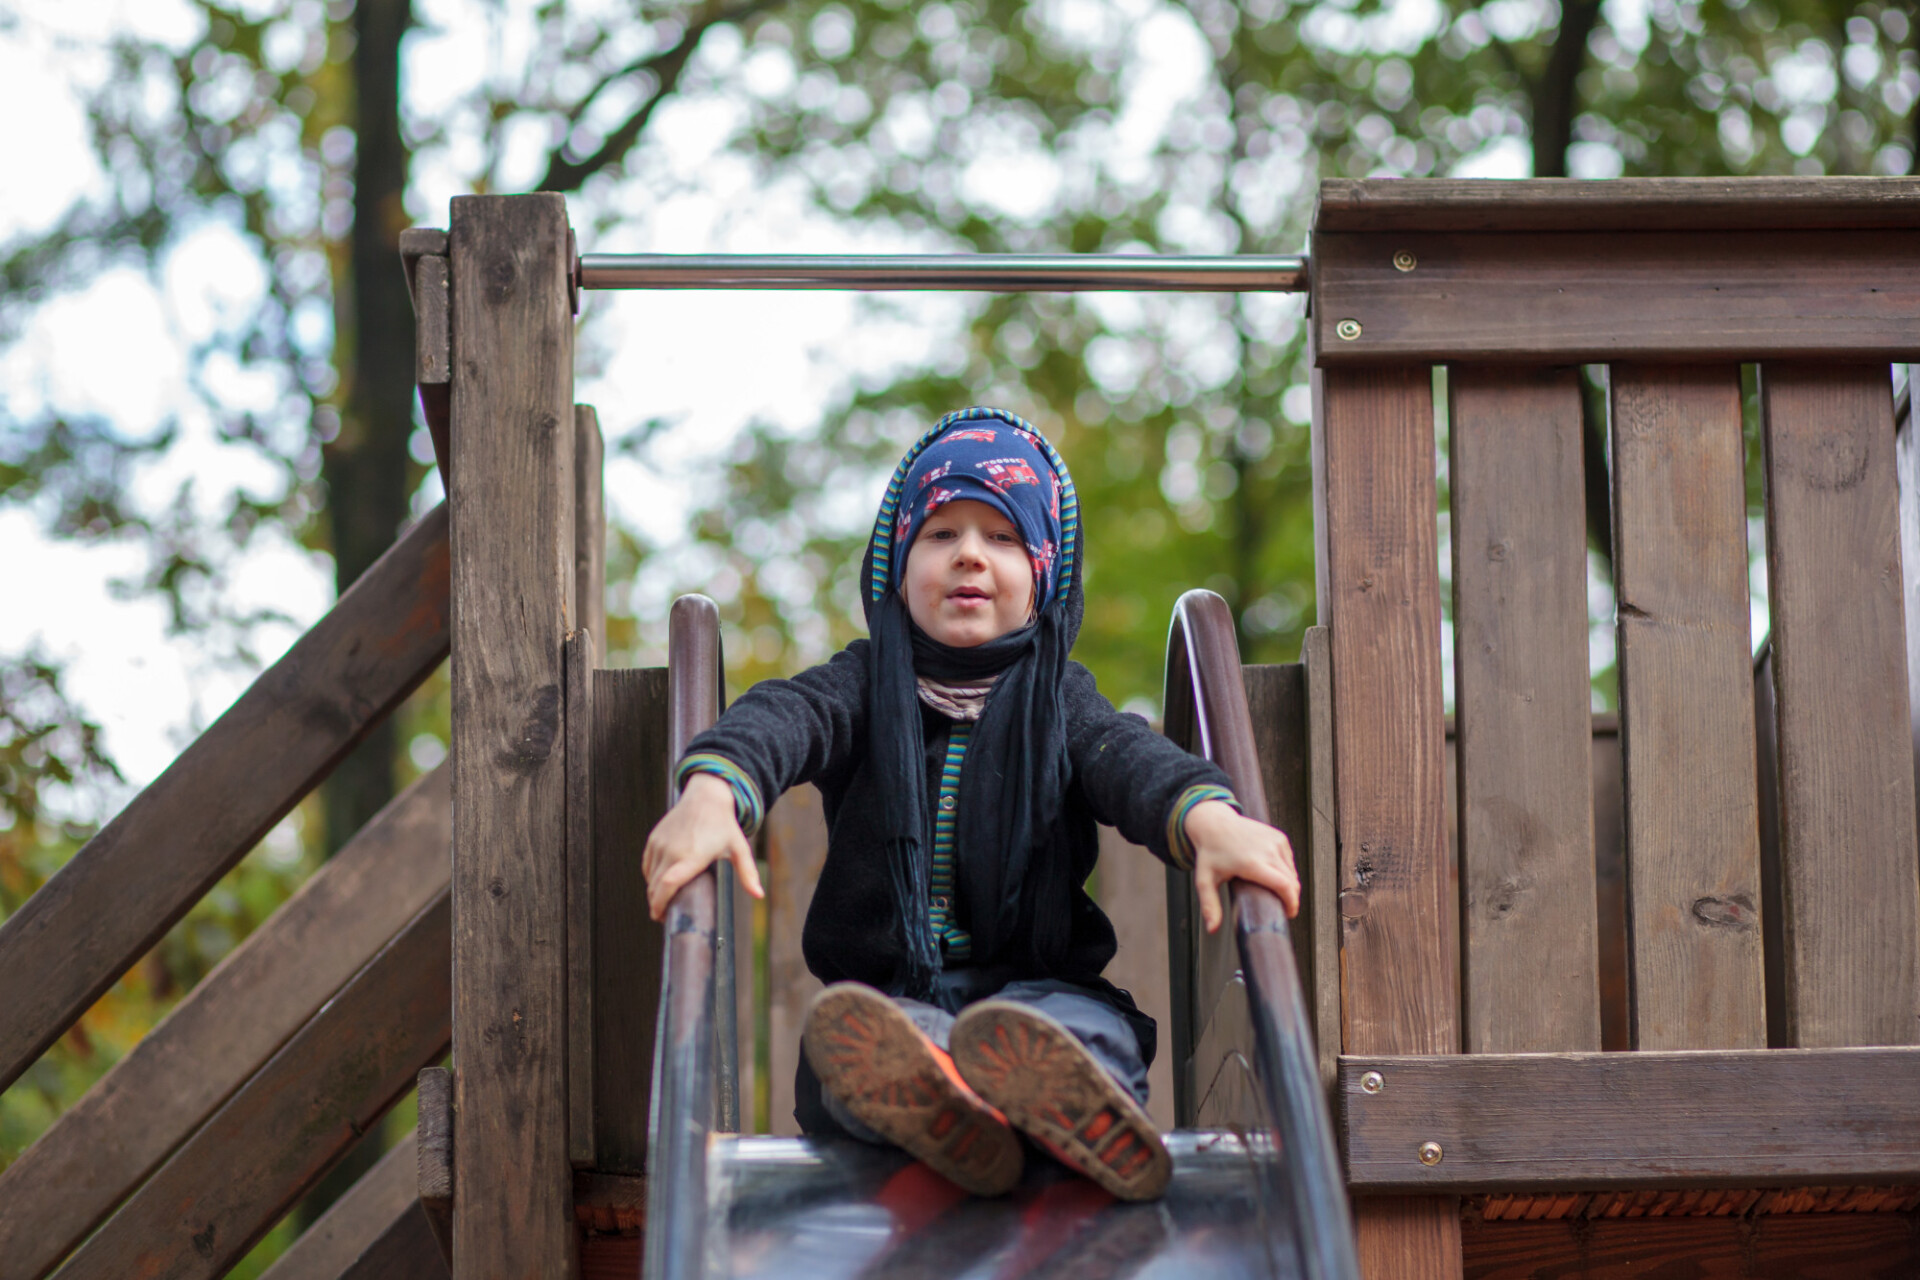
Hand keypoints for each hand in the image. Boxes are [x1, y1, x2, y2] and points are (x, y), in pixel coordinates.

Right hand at [642, 772, 764, 920]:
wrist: (706, 797)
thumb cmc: (723, 824)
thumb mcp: (739, 849)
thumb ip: (748, 873)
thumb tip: (759, 895)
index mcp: (692, 856)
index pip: (668, 884)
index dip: (660, 903)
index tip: (660, 917)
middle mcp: (672, 851)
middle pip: (655, 886)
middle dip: (656, 904)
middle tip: (665, 915)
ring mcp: (660, 844)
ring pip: (649, 877)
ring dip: (652, 892)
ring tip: (662, 902)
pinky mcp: (654, 839)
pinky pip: (646, 865)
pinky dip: (649, 877)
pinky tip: (657, 884)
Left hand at [1184, 800, 1299, 932]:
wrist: (1215, 823)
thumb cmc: (1210, 853)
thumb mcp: (1205, 880)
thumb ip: (1209, 906)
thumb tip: (1212, 930)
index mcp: (1252, 864)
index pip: (1284, 886)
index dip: (1292, 903)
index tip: (1289, 914)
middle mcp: (1267, 851)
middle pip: (1292, 882)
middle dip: (1291, 898)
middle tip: (1282, 907)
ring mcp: (1275, 842)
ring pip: (1292, 872)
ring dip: (1289, 885)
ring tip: (1278, 893)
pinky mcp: (1279, 837)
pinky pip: (1289, 860)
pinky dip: (1287, 871)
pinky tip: (1276, 876)